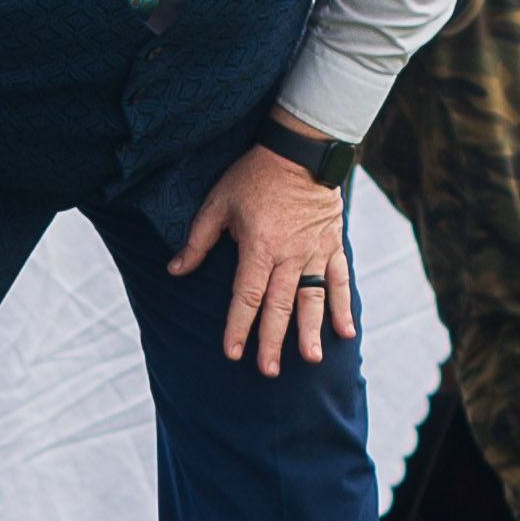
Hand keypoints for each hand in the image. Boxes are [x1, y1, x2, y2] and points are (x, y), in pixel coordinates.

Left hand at [171, 142, 351, 372]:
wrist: (301, 150)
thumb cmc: (254, 176)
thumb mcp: (218, 202)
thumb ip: (198, 241)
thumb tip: (174, 271)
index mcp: (259, 247)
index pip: (247, 296)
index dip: (238, 326)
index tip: (233, 352)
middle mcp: (290, 255)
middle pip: (279, 305)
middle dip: (272, 340)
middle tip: (267, 370)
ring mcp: (315, 251)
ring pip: (312, 298)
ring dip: (311, 331)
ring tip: (310, 359)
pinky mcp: (333, 245)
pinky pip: (339, 280)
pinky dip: (343, 306)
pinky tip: (345, 333)